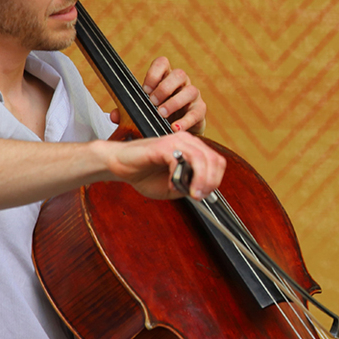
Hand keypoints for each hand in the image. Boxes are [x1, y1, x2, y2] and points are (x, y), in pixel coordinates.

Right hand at [104, 131, 223, 201]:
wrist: (121, 165)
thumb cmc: (145, 174)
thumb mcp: (174, 187)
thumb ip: (189, 187)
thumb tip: (202, 190)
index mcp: (192, 149)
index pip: (217, 161)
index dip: (215, 180)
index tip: (204, 194)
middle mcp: (187, 142)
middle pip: (213, 159)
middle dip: (210, 182)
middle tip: (199, 196)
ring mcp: (176, 142)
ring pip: (201, 158)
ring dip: (200, 180)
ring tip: (191, 193)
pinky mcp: (163, 146)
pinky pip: (180, 160)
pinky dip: (179, 176)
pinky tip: (171, 184)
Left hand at [110, 56, 206, 134]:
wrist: (177, 133)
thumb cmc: (158, 117)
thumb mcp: (143, 112)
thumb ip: (127, 113)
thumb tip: (114, 115)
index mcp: (165, 78)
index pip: (162, 64)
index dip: (154, 73)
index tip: (145, 89)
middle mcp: (181, 84)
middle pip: (179, 74)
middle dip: (165, 88)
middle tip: (153, 103)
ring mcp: (192, 96)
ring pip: (190, 91)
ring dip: (175, 102)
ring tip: (162, 114)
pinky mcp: (199, 111)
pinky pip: (196, 112)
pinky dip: (185, 121)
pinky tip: (174, 128)